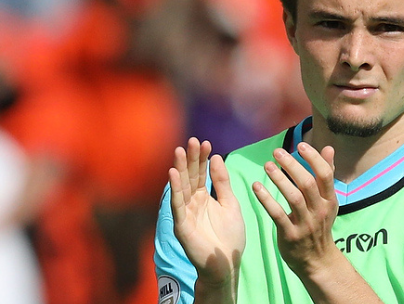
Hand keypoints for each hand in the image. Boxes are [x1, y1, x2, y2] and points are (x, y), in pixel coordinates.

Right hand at [168, 138, 246, 287]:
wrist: (227, 263)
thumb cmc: (229, 236)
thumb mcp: (230, 203)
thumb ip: (222, 182)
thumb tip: (216, 157)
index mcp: (204, 197)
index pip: (201, 174)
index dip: (202, 159)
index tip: (205, 142)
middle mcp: (192, 203)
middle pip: (190, 177)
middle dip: (191, 159)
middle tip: (192, 140)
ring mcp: (185, 213)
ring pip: (181, 187)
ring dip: (180, 169)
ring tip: (180, 151)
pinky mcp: (181, 225)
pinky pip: (177, 204)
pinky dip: (175, 189)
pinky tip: (173, 174)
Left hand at [252, 143, 339, 281]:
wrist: (316, 260)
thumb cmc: (319, 225)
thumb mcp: (327, 201)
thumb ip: (326, 175)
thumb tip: (328, 148)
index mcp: (330, 200)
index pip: (325, 174)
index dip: (313, 158)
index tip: (300, 145)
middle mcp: (320, 210)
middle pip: (307, 183)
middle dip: (292, 165)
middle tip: (277, 152)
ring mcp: (306, 224)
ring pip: (293, 197)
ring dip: (279, 179)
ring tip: (267, 166)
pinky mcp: (290, 235)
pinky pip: (277, 214)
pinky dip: (266, 199)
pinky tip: (256, 186)